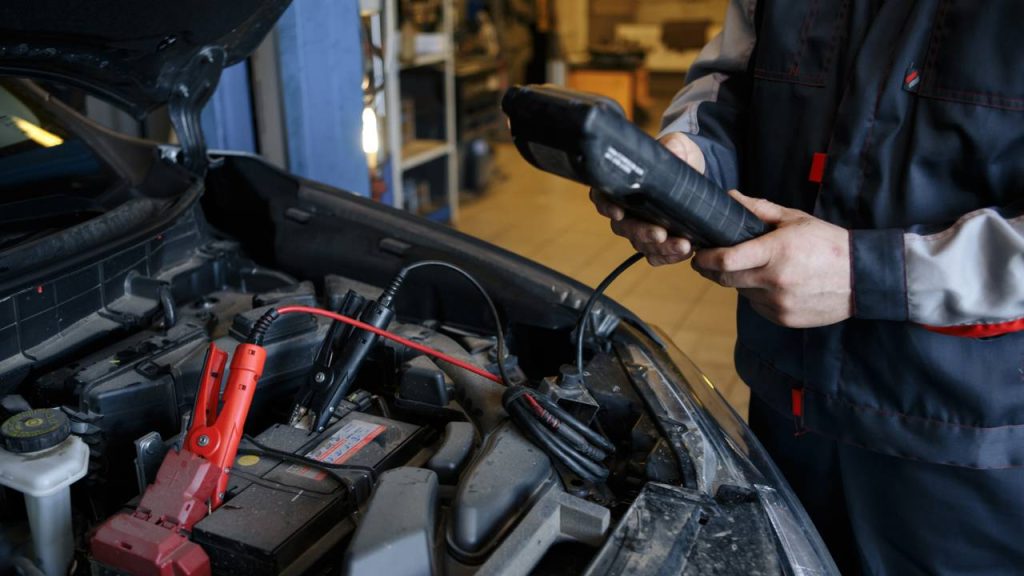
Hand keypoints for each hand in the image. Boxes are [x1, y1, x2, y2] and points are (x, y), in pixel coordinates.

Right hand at [590, 132, 704, 265]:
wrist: (699, 173)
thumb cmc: (680, 156)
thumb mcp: (679, 145)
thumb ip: (675, 147)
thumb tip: (674, 152)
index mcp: (622, 184)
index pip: (603, 196)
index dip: (607, 206)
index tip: (619, 212)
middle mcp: (626, 209)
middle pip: (623, 227)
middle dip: (641, 233)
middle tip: (660, 234)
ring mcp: (640, 227)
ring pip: (640, 244)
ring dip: (660, 248)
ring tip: (683, 245)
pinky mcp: (657, 241)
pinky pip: (655, 255)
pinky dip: (668, 256)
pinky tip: (682, 253)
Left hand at [692, 191, 851, 327]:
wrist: (861, 277)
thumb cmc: (827, 243)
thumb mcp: (794, 219)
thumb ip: (758, 209)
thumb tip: (729, 197)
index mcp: (776, 252)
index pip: (726, 260)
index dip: (705, 258)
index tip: (699, 252)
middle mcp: (775, 281)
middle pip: (725, 280)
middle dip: (712, 270)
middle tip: (709, 261)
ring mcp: (779, 303)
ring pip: (741, 293)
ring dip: (739, 282)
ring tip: (754, 268)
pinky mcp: (784, 318)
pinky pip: (757, 306)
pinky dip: (756, 295)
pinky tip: (772, 284)